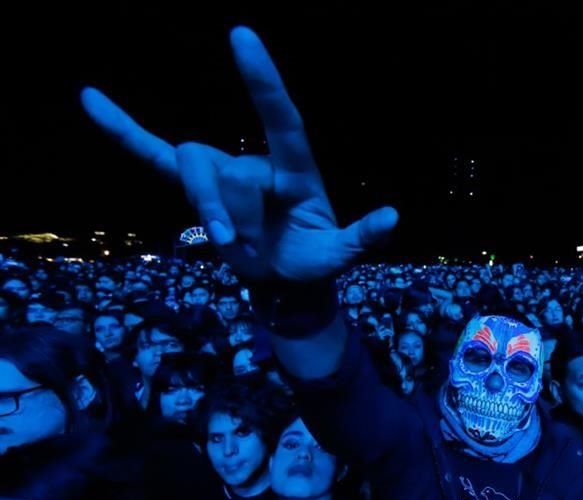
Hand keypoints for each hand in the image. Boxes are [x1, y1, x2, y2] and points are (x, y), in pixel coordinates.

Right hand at [81, 27, 396, 283]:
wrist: (286, 282)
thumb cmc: (315, 262)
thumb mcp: (340, 256)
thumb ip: (361, 239)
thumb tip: (393, 218)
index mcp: (296, 170)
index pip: (280, 118)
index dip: (262, 80)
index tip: (241, 34)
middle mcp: (257, 162)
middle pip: (225, 168)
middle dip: (227, 212)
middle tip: (243, 247)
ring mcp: (224, 172)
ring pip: (193, 170)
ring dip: (205, 209)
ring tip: (228, 245)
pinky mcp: (197, 188)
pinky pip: (153, 155)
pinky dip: (124, 131)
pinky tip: (90, 99)